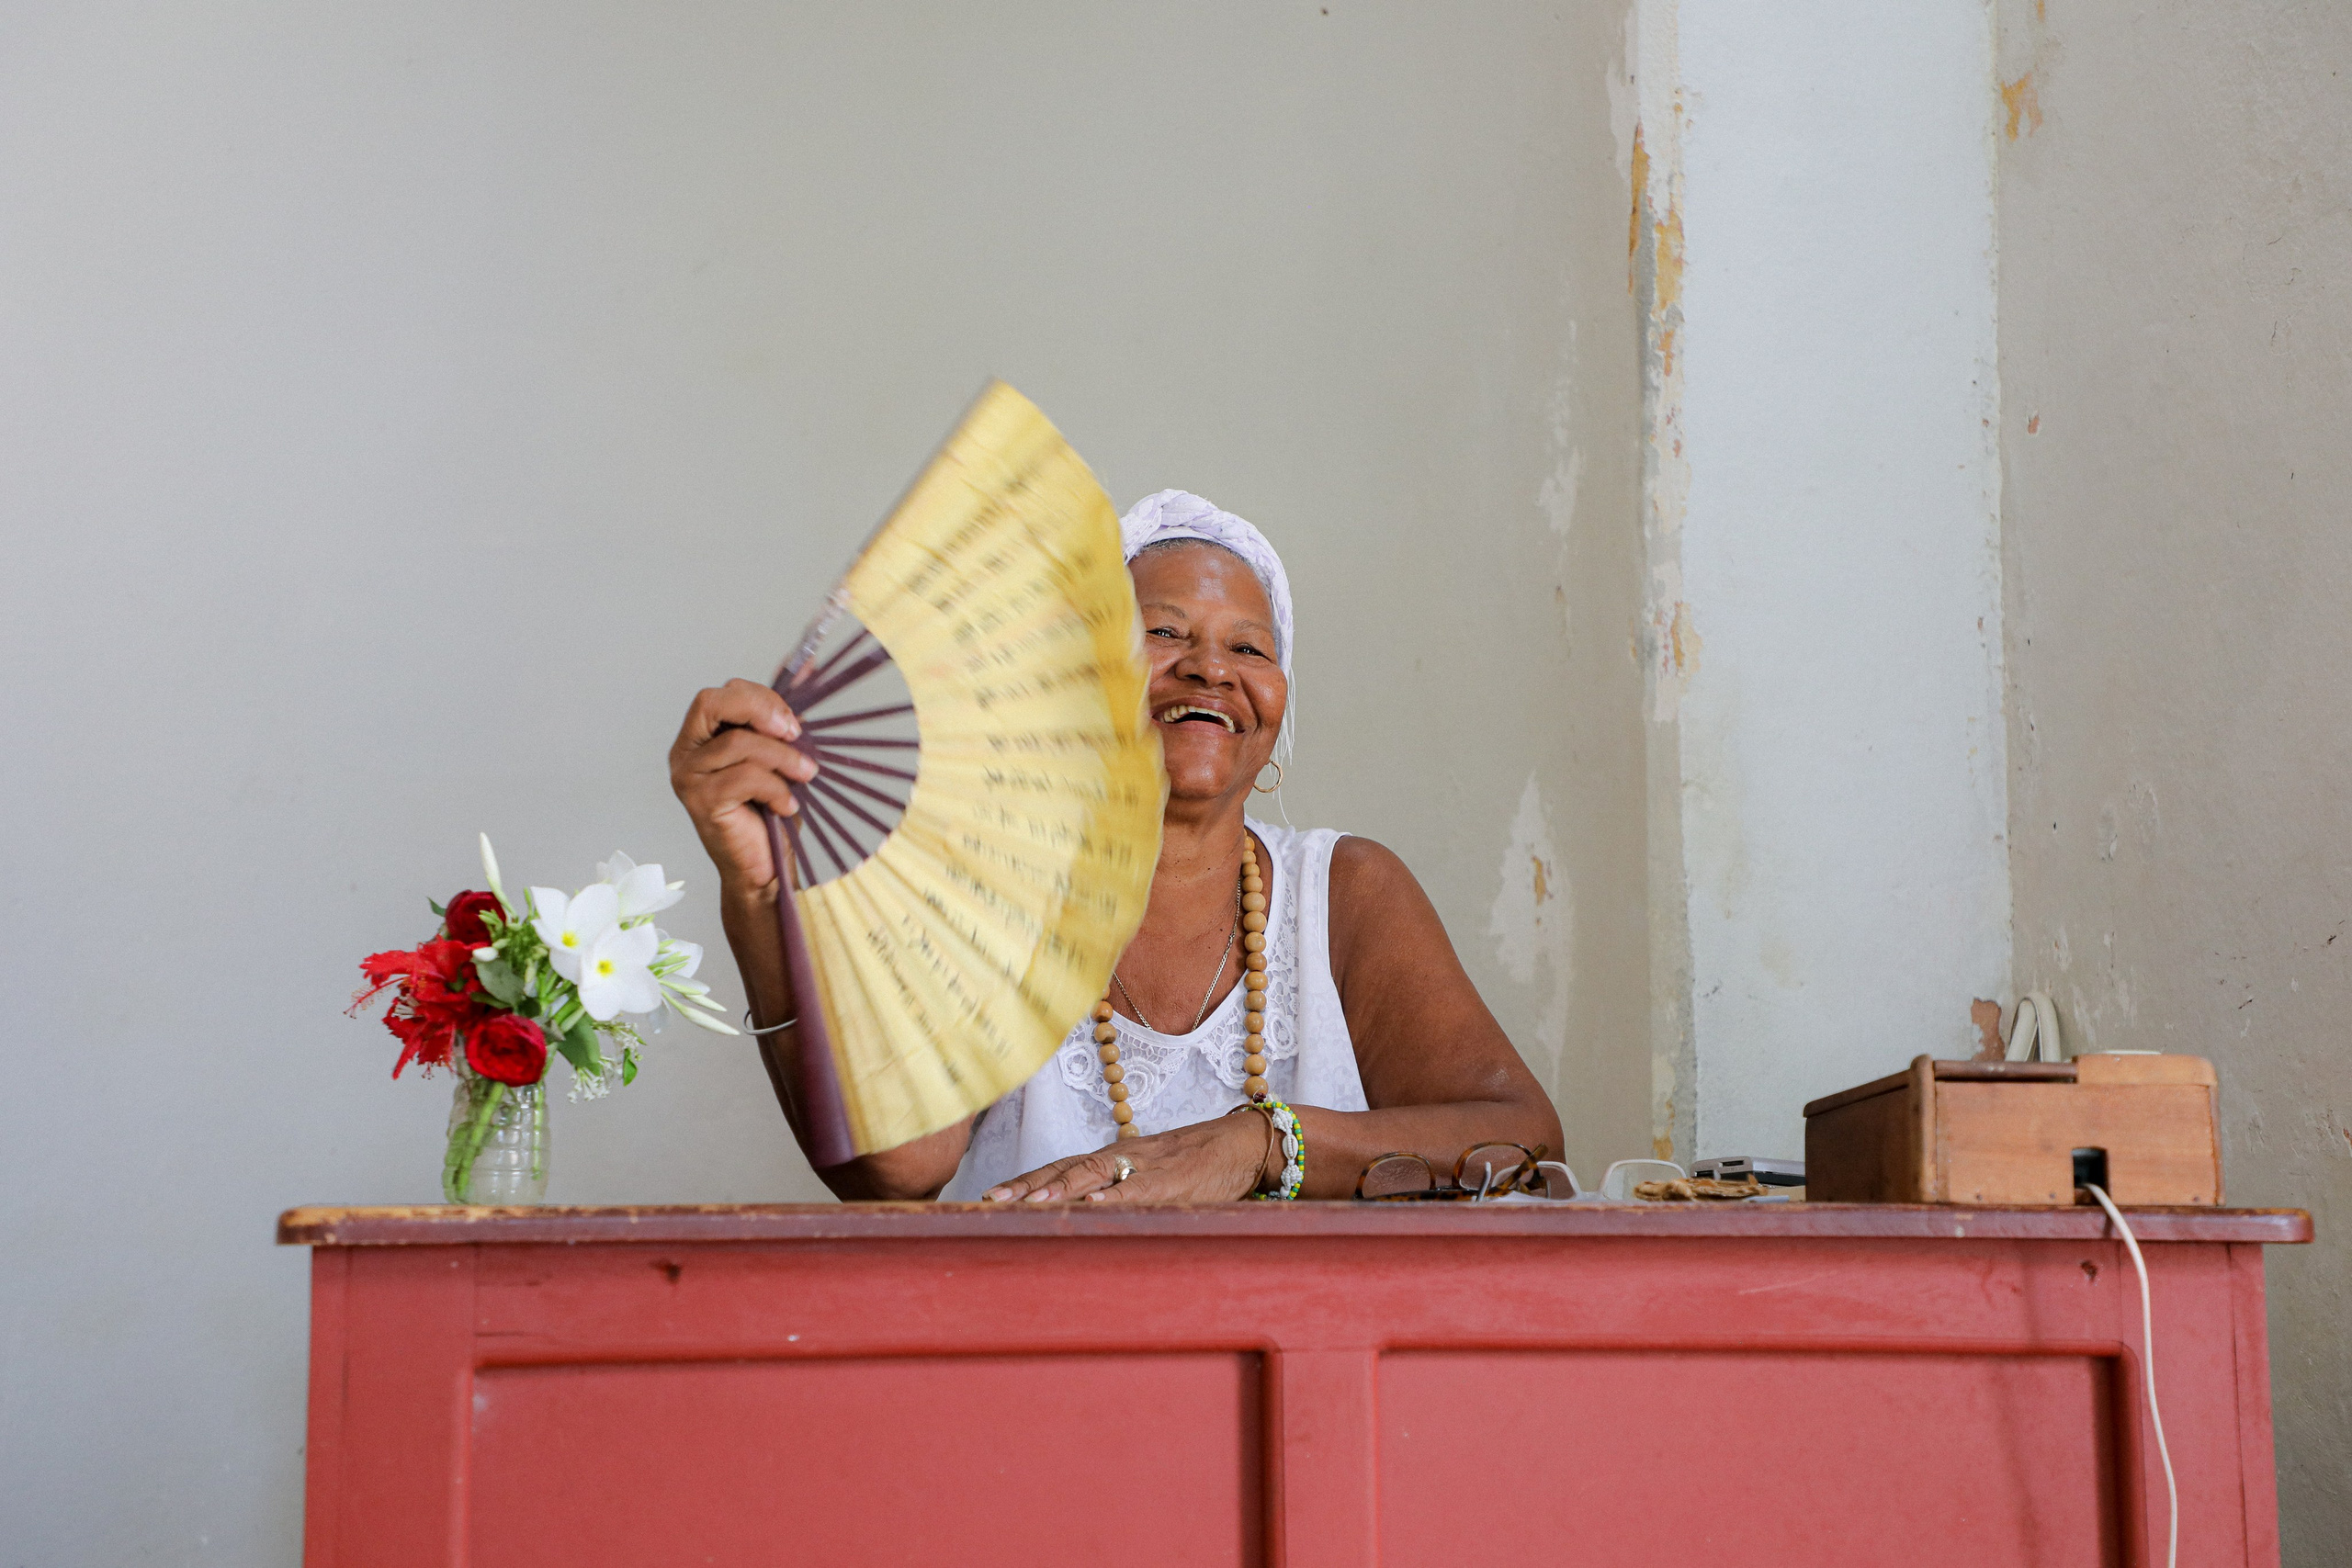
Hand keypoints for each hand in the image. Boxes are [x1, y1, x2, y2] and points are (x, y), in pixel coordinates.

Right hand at [668, 678, 818, 894]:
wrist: (766, 869)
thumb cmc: (771, 813)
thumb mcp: (781, 756)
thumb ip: (784, 716)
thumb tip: (811, 666)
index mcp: (699, 738)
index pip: (720, 694)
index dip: (759, 698)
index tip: (794, 722)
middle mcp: (684, 754)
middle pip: (711, 702)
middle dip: (760, 709)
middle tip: (796, 733)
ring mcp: (688, 778)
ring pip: (738, 742)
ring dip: (783, 757)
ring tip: (805, 777)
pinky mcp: (700, 802)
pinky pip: (745, 778)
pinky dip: (776, 789)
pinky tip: (787, 806)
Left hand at [983, 1110, 1275, 1203]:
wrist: (1244, 1144)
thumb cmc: (1198, 1163)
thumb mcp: (1153, 1176)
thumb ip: (1122, 1192)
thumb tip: (1087, 1216)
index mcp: (1115, 1158)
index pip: (1062, 1167)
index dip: (1026, 1180)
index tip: (989, 1196)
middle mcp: (1122, 1158)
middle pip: (1066, 1169)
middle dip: (1028, 1186)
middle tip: (990, 1200)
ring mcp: (1146, 1168)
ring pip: (1094, 1176)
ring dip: (1060, 1190)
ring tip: (1029, 1203)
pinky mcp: (1173, 1182)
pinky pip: (1139, 1190)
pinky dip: (1115, 1196)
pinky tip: (1093, 1206)